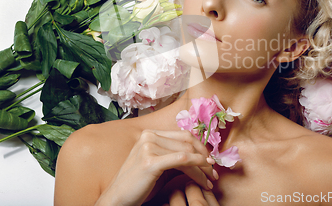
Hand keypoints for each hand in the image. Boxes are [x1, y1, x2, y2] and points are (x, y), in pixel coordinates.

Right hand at [96, 129, 217, 205]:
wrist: (117, 199)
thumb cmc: (139, 185)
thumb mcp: (158, 165)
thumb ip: (174, 155)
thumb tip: (201, 154)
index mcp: (150, 134)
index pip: (183, 136)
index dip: (201, 148)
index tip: (211, 162)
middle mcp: (148, 136)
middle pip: (187, 142)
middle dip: (204, 158)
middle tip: (214, 173)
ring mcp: (148, 147)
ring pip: (187, 152)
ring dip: (202, 168)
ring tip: (210, 180)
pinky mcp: (150, 161)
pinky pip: (182, 160)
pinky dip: (196, 168)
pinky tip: (203, 177)